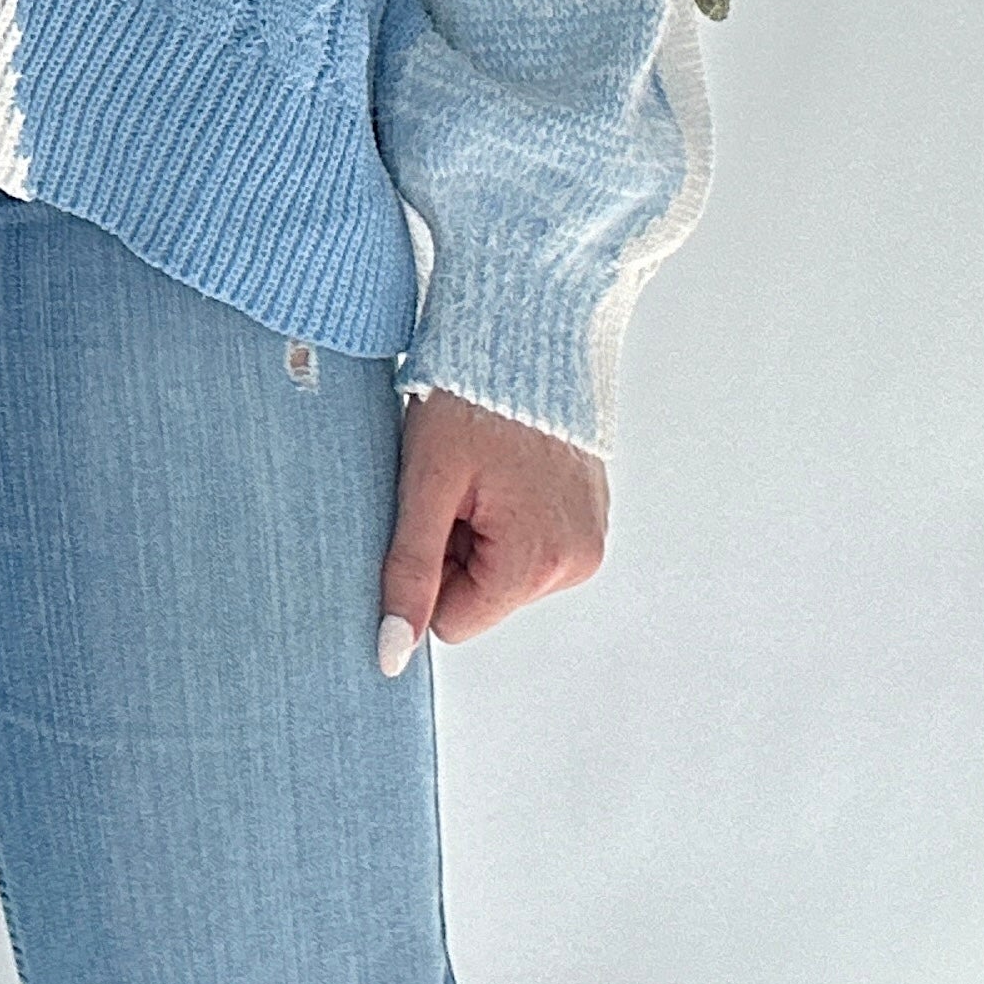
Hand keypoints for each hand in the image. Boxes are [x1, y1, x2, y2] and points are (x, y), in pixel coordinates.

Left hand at [376, 385, 607, 674]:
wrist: (524, 329)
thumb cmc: (471, 395)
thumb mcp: (426, 482)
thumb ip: (410, 571)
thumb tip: (393, 654)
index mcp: (538, 562)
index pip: (454, 620)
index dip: (428, 565)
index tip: (432, 505)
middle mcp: (576, 562)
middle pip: (482, 594)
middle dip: (456, 544)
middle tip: (456, 478)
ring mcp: (590, 539)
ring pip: (502, 569)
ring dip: (479, 526)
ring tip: (481, 465)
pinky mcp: (590, 516)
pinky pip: (529, 541)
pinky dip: (506, 511)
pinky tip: (504, 464)